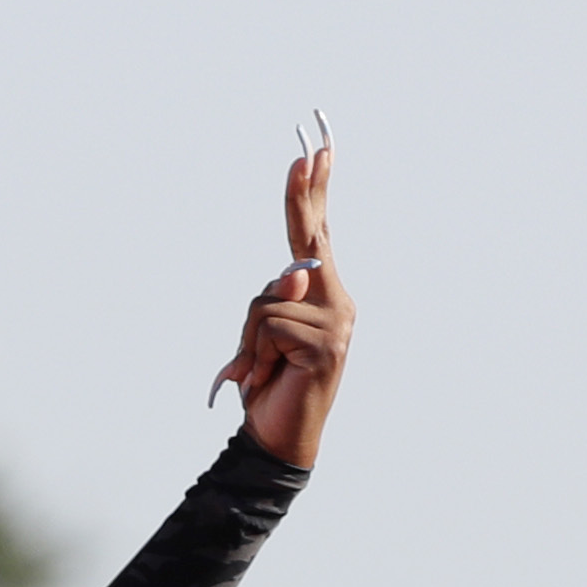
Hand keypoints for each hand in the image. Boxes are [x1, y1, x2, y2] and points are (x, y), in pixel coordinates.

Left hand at [212, 139, 352, 464]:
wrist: (278, 437)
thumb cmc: (268, 383)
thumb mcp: (261, 336)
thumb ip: (274, 303)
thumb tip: (294, 275)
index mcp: (323, 294)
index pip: (318, 234)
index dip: (316, 193)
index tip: (318, 150)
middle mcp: (337, 301)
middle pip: (311, 239)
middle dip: (303, 195)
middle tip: (305, 149)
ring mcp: (338, 323)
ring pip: (270, 298)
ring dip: (248, 340)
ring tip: (259, 370)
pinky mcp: (328, 346)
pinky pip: (271, 327)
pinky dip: (254, 354)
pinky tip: (267, 376)